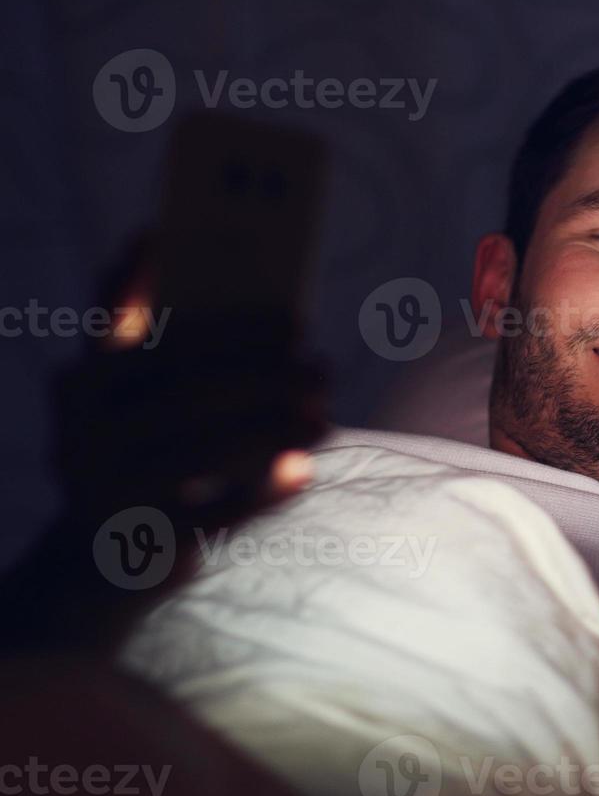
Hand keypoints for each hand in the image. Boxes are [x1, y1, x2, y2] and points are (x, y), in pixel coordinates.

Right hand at [53, 232, 326, 528]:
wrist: (106, 549)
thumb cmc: (138, 445)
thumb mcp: (126, 389)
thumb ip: (132, 322)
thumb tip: (148, 245)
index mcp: (79, 387)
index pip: (169, 348)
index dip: (238, 333)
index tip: (298, 325)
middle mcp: (79, 440)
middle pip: (194, 398)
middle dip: (270, 380)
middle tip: (322, 372)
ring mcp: (106, 498)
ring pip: (208, 453)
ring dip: (277, 430)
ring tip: (323, 419)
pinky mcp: (142, 545)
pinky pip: (219, 513)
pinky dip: (266, 491)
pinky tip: (304, 469)